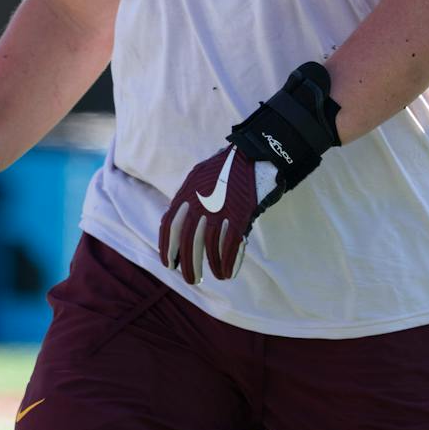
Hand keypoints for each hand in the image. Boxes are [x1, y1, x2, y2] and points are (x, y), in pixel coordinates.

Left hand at [156, 62, 338, 287]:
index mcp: (188, 190)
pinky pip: (230, 246)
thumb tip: (184, 218)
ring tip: (209, 277)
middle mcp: (201, 200)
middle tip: (190, 279)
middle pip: (188, 239)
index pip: (169, 223)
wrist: (261, 150)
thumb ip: (193, 196)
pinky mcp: (240, 214)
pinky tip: (227, 273)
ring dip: (208, 266)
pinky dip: (227, 262)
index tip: (169, 263)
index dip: (167, 246)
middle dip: (187, 262)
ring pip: (208, 246)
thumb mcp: (204, 175)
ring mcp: (221, 208)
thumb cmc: (233, 165)